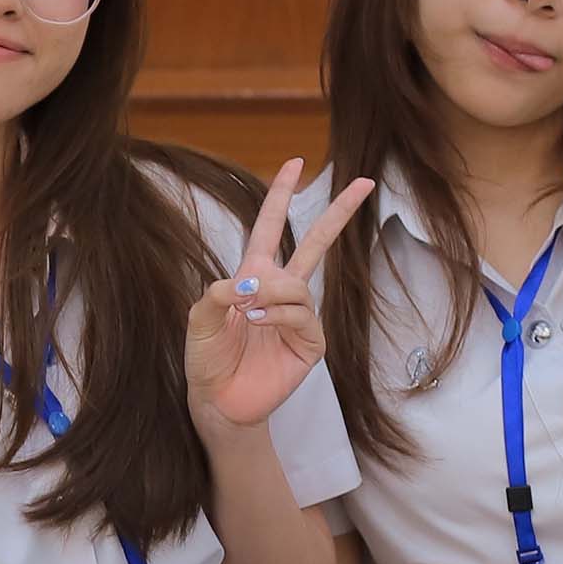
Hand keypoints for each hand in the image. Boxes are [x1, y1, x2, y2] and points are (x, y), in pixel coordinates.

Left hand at [187, 161, 370, 429]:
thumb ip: (215, 293)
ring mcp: (298, 316)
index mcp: (253, 276)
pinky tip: (258, 324)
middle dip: (339, 212)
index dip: (281, 195)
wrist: (217, 400)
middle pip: (316, 243)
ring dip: (271, 292)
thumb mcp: (198, 319)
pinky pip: (302, 315)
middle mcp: (280, 291)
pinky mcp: (309, 343)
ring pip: (298, 285)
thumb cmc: (207, 358)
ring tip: (247, 312)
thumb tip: (246, 283)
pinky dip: (278, 315)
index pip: (271, 227)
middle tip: (364, 182)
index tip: (294, 163)